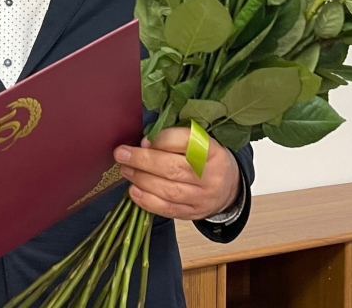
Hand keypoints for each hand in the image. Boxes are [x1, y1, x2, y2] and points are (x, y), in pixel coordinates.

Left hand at [113, 127, 239, 220]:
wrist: (230, 186)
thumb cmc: (207, 158)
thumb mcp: (201, 141)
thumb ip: (177, 138)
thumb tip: (145, 142)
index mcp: (213, 151)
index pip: (187, 142)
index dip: (162, 140)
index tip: (144, 139)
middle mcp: (211, 175)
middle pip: (172, 168)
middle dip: (142, 160)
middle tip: (122, 154)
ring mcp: (203, 198)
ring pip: (168, 190)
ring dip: (141, 179)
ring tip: (125, 170)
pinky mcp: (194, 213)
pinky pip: (168, 209)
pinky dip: (147, 201)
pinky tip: (133, 190)